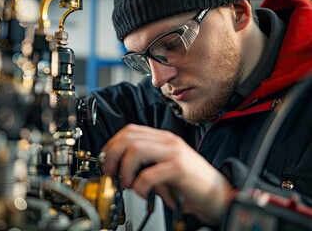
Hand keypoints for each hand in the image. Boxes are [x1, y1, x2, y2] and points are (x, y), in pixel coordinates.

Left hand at [101, 124, 232, 223]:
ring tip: (128, 184)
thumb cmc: (189, 182)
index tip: (106, 161)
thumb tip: (116, 167)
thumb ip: (144, 162)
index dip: (112, 145)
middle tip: (111, 173)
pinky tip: (144, 193)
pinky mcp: (179, 168)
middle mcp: (167, 141)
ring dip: (124, 170)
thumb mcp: (162, 167)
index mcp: (162, 138)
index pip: (129, 131)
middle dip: (112, 155)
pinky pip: (148, 174)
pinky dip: (140, 187)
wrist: (218, 194)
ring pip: (135, 150)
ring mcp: (174, 152)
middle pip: (128, 137)